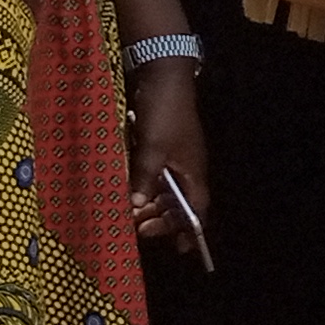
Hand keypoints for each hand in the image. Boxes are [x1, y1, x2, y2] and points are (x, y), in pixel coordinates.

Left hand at [129, 63, 211, 258]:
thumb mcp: (151, 149)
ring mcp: (173, 155)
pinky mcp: (159, 145)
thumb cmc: (163, 113)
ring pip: (164, 190)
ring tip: (130, 214)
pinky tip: (128, 191)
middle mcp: (186, 167)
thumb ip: (143, 178)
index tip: (182, 249)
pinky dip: (143, 185)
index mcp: (193, 171)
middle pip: (179, 203)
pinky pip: (154, 174)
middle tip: (140, 229)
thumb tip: (136, 206)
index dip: (190, 230)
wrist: (162, 75)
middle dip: (161, 219)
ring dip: (150, 203)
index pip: (197, 209)